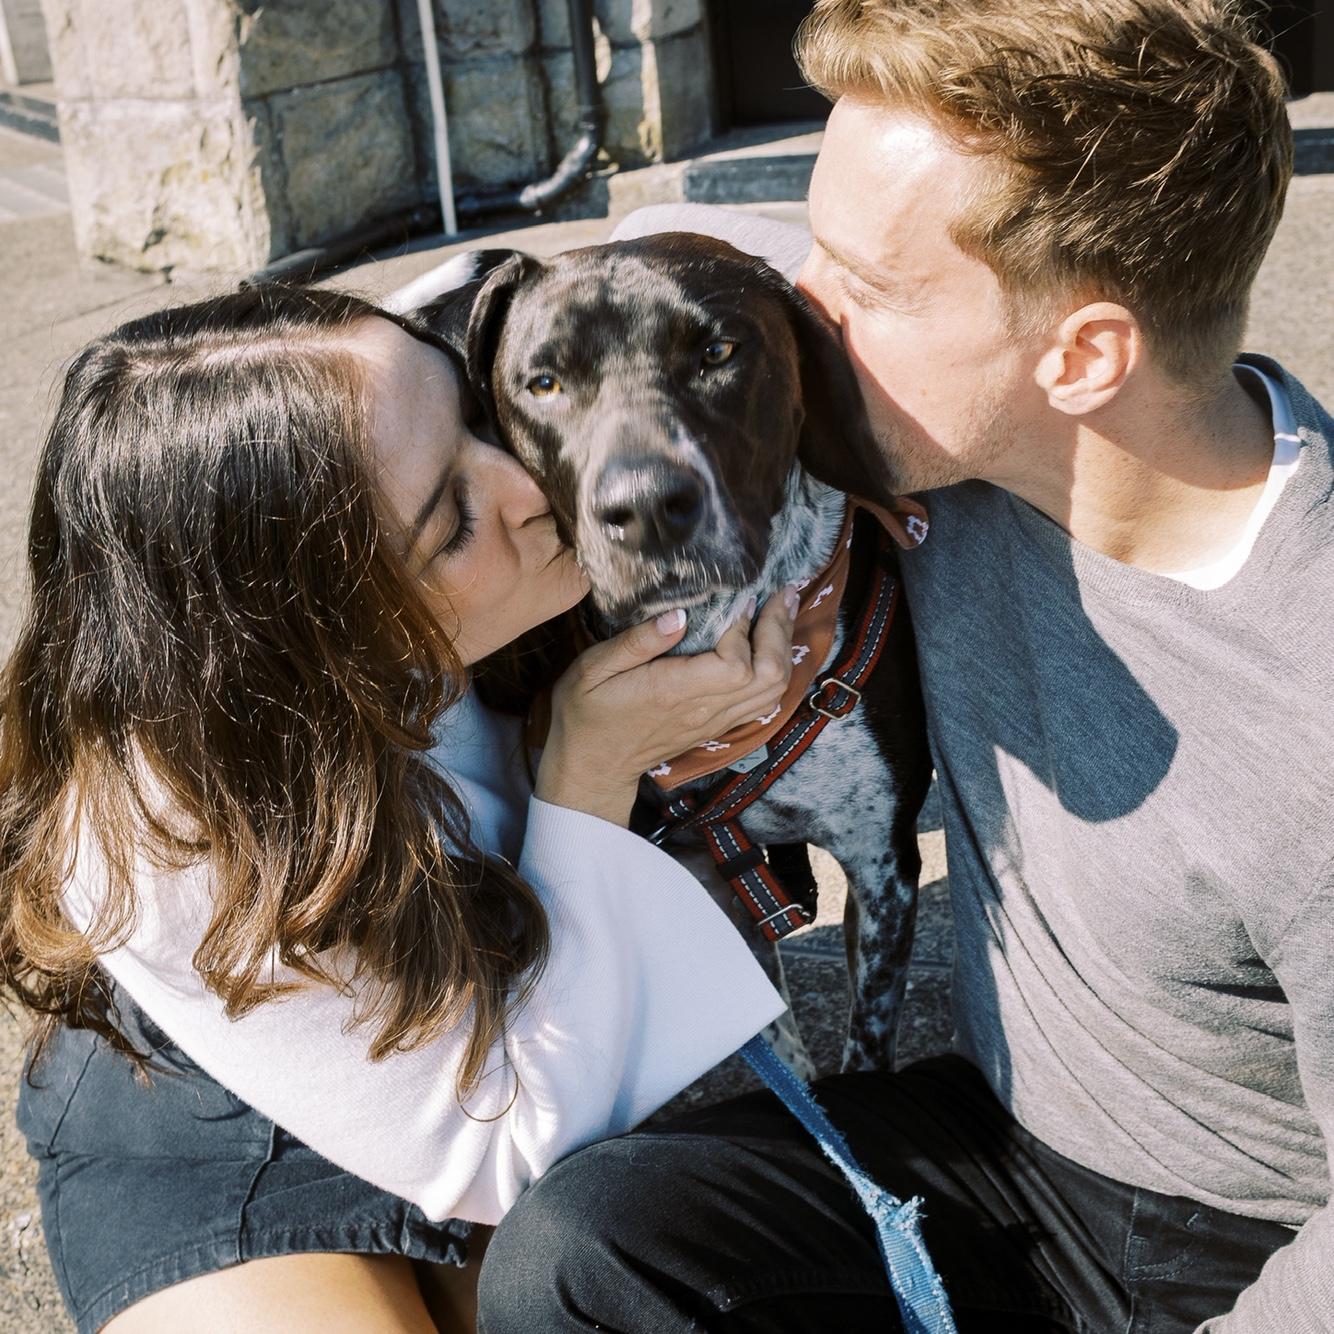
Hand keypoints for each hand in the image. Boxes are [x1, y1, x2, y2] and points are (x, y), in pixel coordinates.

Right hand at [535, 588, 798, 825]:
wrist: (592, 767)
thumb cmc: (585, 714)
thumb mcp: (592, 669)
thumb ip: (636, 642)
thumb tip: (679, 614)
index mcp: (674, 692)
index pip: (735, 663)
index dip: (746, 627)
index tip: (741, 596)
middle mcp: (704, 710)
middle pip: (769, 676)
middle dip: (779, 631)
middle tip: (782, 592)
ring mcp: (715, 721)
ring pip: (773, 690)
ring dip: (783, 649)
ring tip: (782, 610)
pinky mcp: (717, 725)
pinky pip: (763, 702)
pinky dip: (777, 670)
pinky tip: (772, 644)